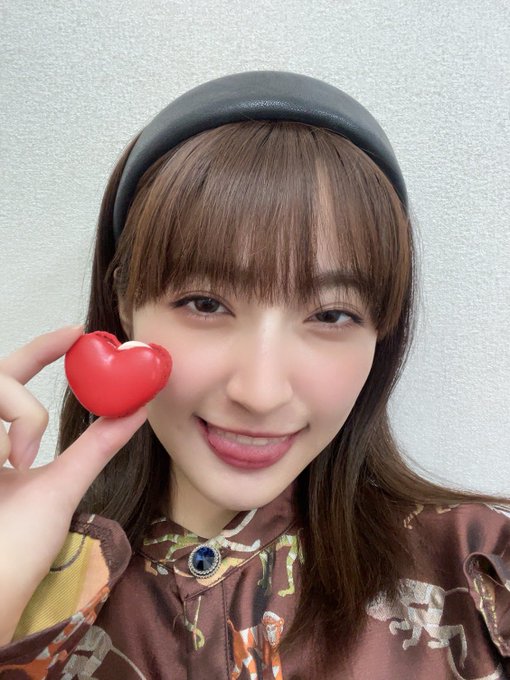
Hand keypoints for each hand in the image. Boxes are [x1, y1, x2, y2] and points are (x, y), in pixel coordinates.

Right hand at [0, 326, 146, 644]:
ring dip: (20, 416)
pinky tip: (4, 467)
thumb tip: (139, 408)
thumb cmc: (15, 550)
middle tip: (70, 353)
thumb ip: (97, 445)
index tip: (79, 332)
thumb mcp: (63, 485)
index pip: (9, 379)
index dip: (41, 349)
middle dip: (30, 366)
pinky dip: (7, 434)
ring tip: (17, 461)